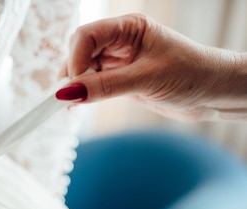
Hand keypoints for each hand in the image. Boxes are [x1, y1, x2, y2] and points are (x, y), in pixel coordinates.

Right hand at [58, 14, 246, 120]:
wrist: (215, 93)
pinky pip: (92, 84)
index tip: (73, 86)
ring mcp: (119, 61)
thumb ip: (104, 87)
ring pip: (83, 69)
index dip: (74, 59)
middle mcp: (121, 41)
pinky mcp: (119, 80)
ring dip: (75, 86)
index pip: (86, 36)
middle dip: (72, 73)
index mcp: (129, 28)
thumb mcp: (146, 81)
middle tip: (69, 98)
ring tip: (72, 105)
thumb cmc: (193, 75)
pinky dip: (83, 95)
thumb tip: (68, 93)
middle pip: (80, 51)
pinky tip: (79, 105)